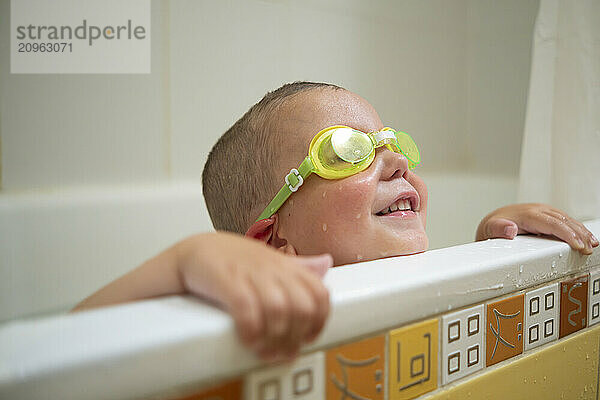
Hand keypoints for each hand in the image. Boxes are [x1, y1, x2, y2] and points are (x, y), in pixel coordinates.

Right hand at [177, 232, 332, 361]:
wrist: (195, 250)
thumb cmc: (232, 259)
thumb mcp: (269, 260)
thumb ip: (298, 267)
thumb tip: (326, 264)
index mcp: (287, 266)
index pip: (320, 293)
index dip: (319, 322)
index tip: (307, 338)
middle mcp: (272, 268)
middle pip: (303, 307)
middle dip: (296, 336)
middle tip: (283, 350)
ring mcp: (250, 273)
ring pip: (279, 309)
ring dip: (274, 338)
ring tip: (264, 350)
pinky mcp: (227, 280)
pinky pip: (247, 308)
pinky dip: (251, 330)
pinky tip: (248, 339)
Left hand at [476, 203, 598, 254]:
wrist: (492, 221)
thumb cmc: (493, 227)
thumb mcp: (490, 229)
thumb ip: (498, 229)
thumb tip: (510, 229)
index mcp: (527, 214)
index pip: (551, 223)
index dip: (566, 234)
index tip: (577, 245)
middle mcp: (537, 210)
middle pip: (563, 221)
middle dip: (579, 234)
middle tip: (589, 248)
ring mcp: (542, 211)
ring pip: (566, 219)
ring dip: (581, 231)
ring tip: (592, 243)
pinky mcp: (546, 215)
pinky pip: (564, 220)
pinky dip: (576, 228)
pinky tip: (584, 236)